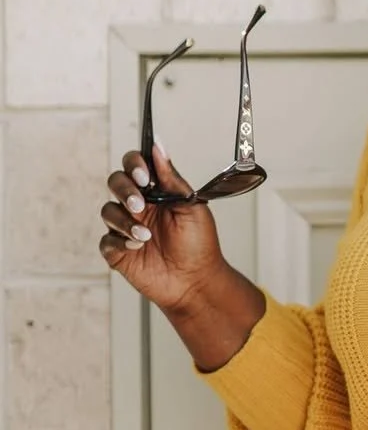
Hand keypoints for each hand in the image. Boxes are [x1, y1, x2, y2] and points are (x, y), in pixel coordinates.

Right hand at [99, 143, 226, 312]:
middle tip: (139, 204)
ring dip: (125, 221)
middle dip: (124, 190)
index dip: (134, 164)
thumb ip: (172, 179)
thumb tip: (158, 147)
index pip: (135, 165)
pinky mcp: (118, 251)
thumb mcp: (192, 207)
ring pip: (109, 211)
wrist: (196, 282)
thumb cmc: (198, 244)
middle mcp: (139, 205)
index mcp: (156, 191)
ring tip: (146, 235)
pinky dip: (119, 242)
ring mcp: (126, 227)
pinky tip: (137, 246)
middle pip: (116, 182)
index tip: (143, 174)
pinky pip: (106, 240)